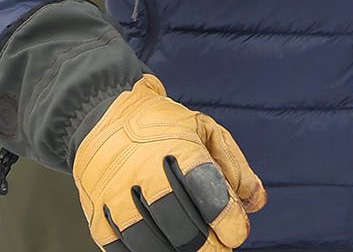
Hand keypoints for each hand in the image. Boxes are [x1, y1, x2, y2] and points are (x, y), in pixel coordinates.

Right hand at [71, 75, 265, 251]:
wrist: (100, 114)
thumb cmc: (160, 125)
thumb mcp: (204, 130)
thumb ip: (233, 167)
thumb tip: (255, 202)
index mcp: (176, 147)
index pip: (209, 195)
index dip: (230, 222)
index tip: (236, 231)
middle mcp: (143, 171)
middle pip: (183, 227)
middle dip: (210, 247)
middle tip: (220, 248)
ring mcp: (115, 194)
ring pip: (151, 243)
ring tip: (194, 249)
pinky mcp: (97, 213)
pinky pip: (122, 249)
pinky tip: (163, 246)